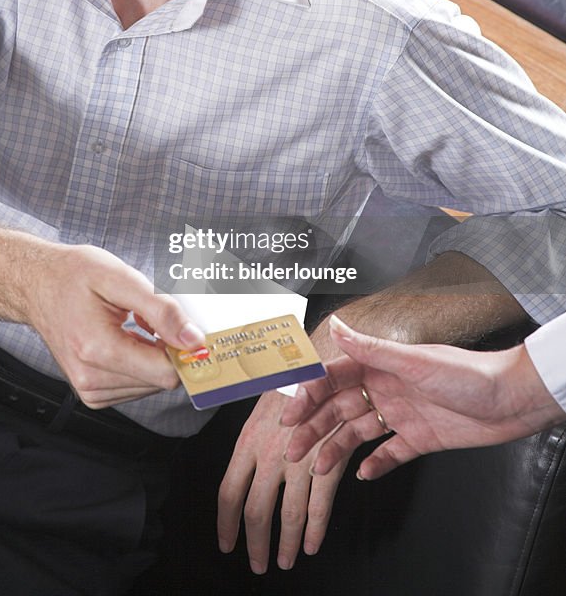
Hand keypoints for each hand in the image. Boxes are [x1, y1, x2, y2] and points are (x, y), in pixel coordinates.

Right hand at [27, 243, 204, 407]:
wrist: (37, 284)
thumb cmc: (73, 276)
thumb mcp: (121, 278)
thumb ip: (161, 311)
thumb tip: (192, 339)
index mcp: (97, 350)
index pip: (165, 373)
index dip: (182, 349)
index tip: (183, 326)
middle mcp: (90, 378)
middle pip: (160, 380)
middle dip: (165, 349)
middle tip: (150, 318)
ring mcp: (88, 389)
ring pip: (150, 385)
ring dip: (151, 356)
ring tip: (132, 326)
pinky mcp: (91, 392)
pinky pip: (135, 387)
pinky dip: (139, 363)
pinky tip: (125, 339)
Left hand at [217, 388, 344, 573]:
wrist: (325, 363)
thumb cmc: (291, 381)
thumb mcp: (260, 405)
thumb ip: (252, 441)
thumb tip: (240, 468)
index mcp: (248, 440)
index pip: (228, 492)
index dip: (226, 523)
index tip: (226, 543)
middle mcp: (270, 454)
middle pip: (256, 511)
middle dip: (256, 544)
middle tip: (257, 563)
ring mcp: (300, 460)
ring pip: (288, 515)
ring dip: (286, 544)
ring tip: (284, 561)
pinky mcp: (328, 462)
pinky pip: (320, 505)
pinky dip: (315, 530)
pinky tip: (311, 545)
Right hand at [281, 315, 564, 479]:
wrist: (511, 401)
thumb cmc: (468, 375)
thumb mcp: (413, 361)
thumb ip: (370, 349)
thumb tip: (335, 326)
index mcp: (380, 365)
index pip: (333, 378)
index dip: (309, 394)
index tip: (289, 412)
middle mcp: (386, 387)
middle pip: (339, 408)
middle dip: (313, 427)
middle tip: (292, 448)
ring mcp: (402, 413)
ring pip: (358, 432)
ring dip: (336, 448)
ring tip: (318, 467)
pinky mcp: (420, 438)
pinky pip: (390, 453)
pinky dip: (375, 464)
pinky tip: (362, 474)